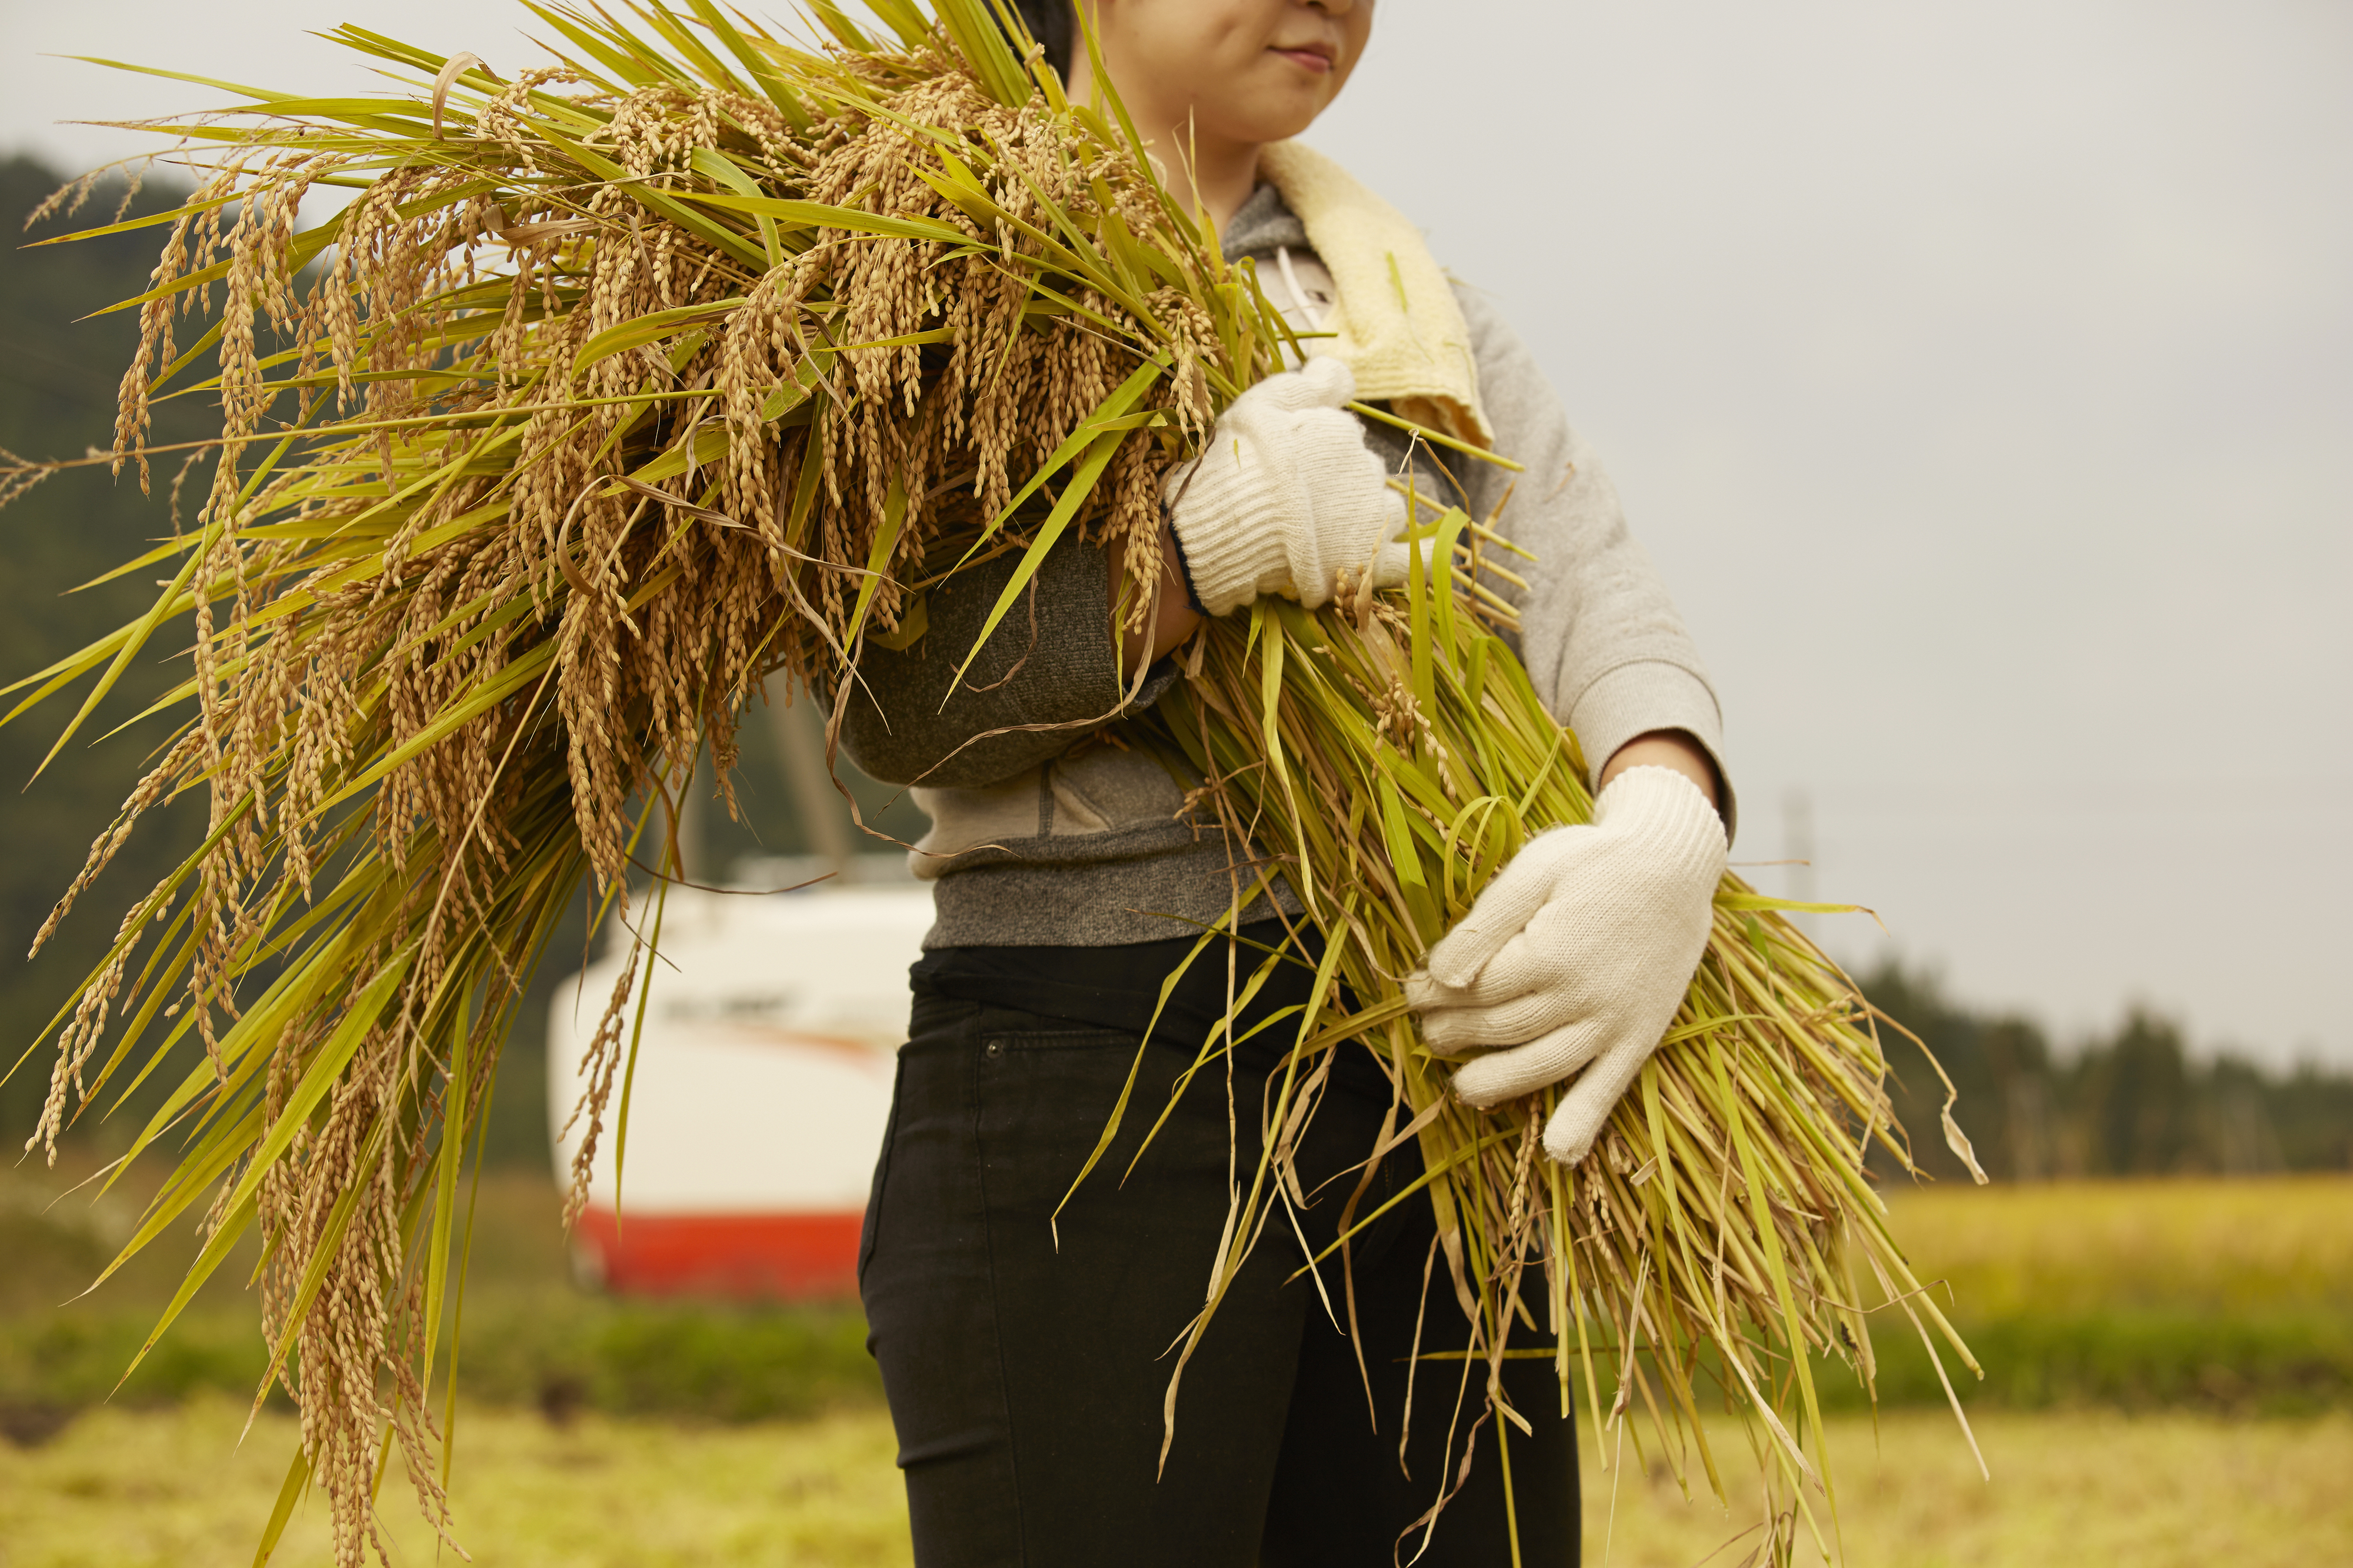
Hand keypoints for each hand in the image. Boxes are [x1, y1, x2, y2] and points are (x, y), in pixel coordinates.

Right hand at [1165, 358, 1406, 616]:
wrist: (1230, 524)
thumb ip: (1311, 384)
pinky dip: (1426, 560)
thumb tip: (1338, 367)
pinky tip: (1439, 559)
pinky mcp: (1370, 560)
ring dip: (1361, 517)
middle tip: (1294, 504)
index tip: (1290, 466)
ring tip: (1320, 534)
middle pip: (1360, 472)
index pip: (1341, 436)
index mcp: (1342, 430)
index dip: (1316, 452)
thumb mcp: (1265, 402)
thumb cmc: (1241, 461)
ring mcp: (1372, 515)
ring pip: (1380, 509)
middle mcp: (1366, 466)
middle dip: (1337, 484)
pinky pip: (1409, 560)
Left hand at [1406, 766, 1727, 1164]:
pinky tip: (1558, 1152)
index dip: (1436, 993)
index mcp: (1549, 953)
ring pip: (1542, 1067)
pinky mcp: (1638, 1037)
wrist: (1674, 867)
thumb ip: (1488, 921)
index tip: (1414, 991)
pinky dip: (1584, 1123)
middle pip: (1501, 1028)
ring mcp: (1612, 1023)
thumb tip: (1442, 972)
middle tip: (1429, 1032)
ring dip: (1497, 1084)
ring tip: (1462, 1089)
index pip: (1476, 988)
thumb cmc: (1596, 862)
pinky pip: (1609, 1089)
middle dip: (1455, 1033)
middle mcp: (1580, 997)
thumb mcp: (1536, 868)